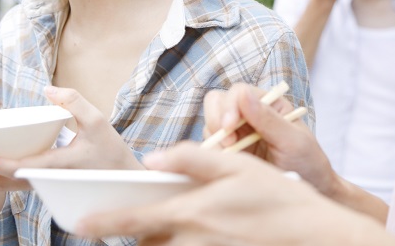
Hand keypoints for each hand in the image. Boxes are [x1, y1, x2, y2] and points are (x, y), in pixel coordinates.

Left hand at [0, 86, 141, 191]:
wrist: (124, 182)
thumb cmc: (112, 153)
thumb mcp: (97, 121)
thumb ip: (73, 102)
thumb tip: (48, 90)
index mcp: (57, 166)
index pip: (20, 168)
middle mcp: (47, 181)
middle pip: (4, 185)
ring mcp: (45, 187)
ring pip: (6, 188)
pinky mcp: (45, 186)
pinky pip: (14, 186)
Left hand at [77, 143, 394, 245]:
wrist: (317, 235)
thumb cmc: (278, 196)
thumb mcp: (235, 164)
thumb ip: (191, 158)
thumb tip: (153, 159)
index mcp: (192, 212)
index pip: (135, 220)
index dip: (103, 223)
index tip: (78, 225)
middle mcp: (193, 241)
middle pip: (147, 242)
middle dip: (135, 233)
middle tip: (132, 218)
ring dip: (157, 240)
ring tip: (163, 224)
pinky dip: (178, 245)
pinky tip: (194, 234)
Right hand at [202, 83, 336, 196]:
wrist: (312, 192)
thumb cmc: (309, 164)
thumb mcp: (294, 142)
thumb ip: (268, 118)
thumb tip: (243, 94)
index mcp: (268, 103)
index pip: (238, 92)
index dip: (229, 106)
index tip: (230, 127)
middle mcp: (250, 114)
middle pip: (217, 102)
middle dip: (217, 120)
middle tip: (229, 144)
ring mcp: (238, 132)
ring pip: (210, 124)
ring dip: (216, 140)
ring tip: (235, 157)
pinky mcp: (230, 151)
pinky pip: (211, 146)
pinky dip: (215, 154)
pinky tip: (232, 164)